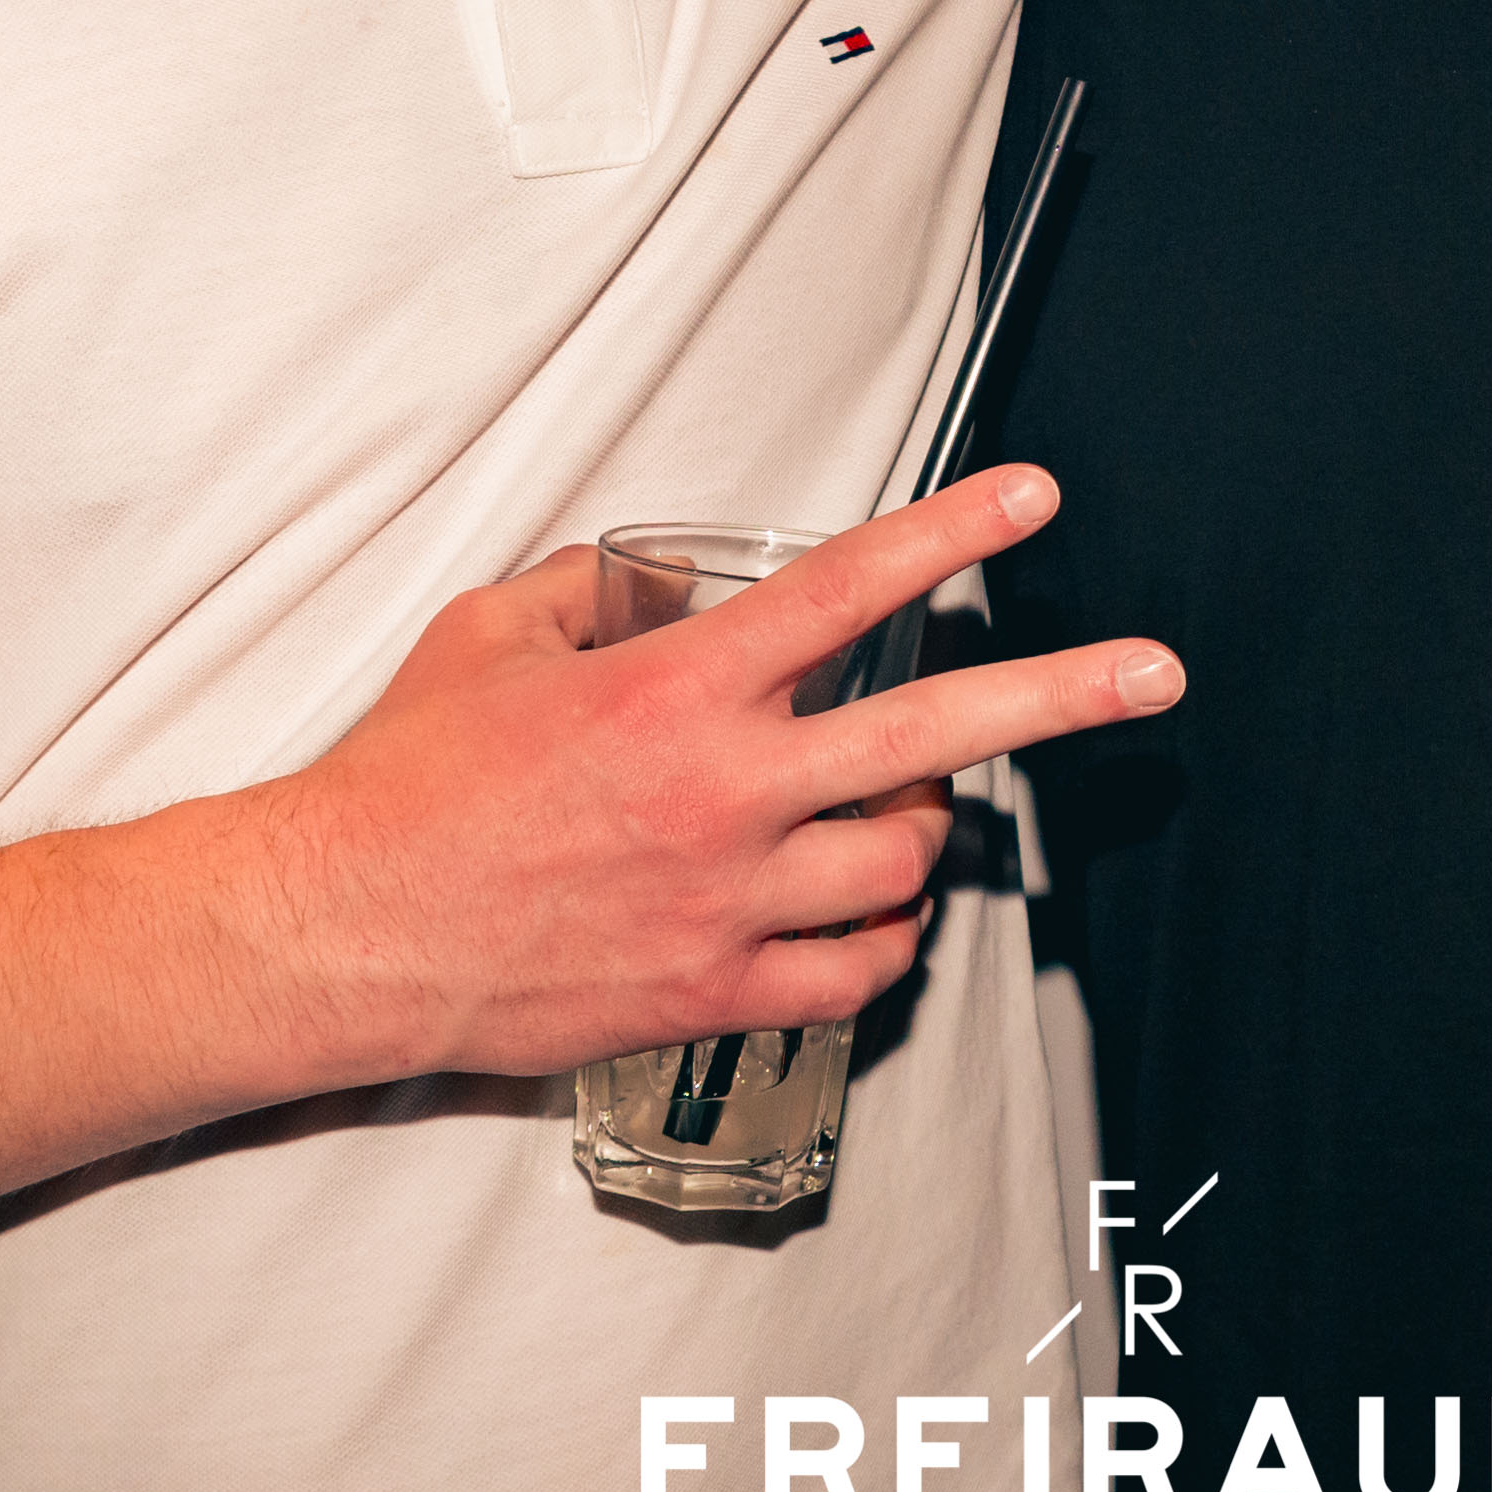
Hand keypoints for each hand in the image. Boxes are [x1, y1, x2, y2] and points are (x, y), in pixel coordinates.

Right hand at [258, 469, 1179, 1083]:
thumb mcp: (485, 636)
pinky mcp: (710, 992)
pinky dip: (884, 938)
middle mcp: (723, 792)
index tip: (1032, 500)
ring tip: (910, 804)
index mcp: (675, 689)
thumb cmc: (402, 785)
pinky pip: (853, 972)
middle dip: (1062, 696)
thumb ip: (584, 595)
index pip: (848, 590)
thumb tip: (639, 581)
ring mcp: (727, 901)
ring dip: (925, 828)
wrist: (341, 931)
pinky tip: (878, 912)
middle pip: (934, 734)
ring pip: (902, 862)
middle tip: (1151, 675)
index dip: (954, 537)